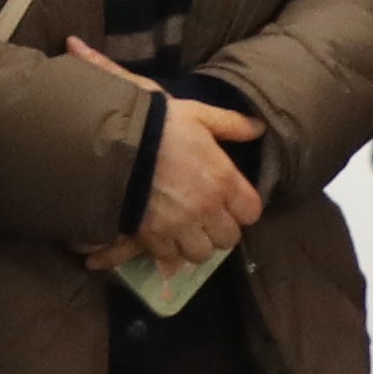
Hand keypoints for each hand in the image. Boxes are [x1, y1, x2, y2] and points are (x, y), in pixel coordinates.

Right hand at [109, 99, 269, 271]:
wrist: (113, 141)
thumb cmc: (160, 124)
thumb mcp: (199, 115)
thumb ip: (231, 124)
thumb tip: (259, 128)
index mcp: (223, 179)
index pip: (251, 212)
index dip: (242, 208)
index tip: (231, 201)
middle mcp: (206, 208)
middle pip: (228, 239)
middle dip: (219, 229)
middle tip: (207, 217)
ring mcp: (179, 226)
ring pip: (201, 254)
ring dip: (195, 244)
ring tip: (185, 231)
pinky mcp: (152, 237)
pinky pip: (170, 258)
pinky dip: (168, 252)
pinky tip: (163, 237)